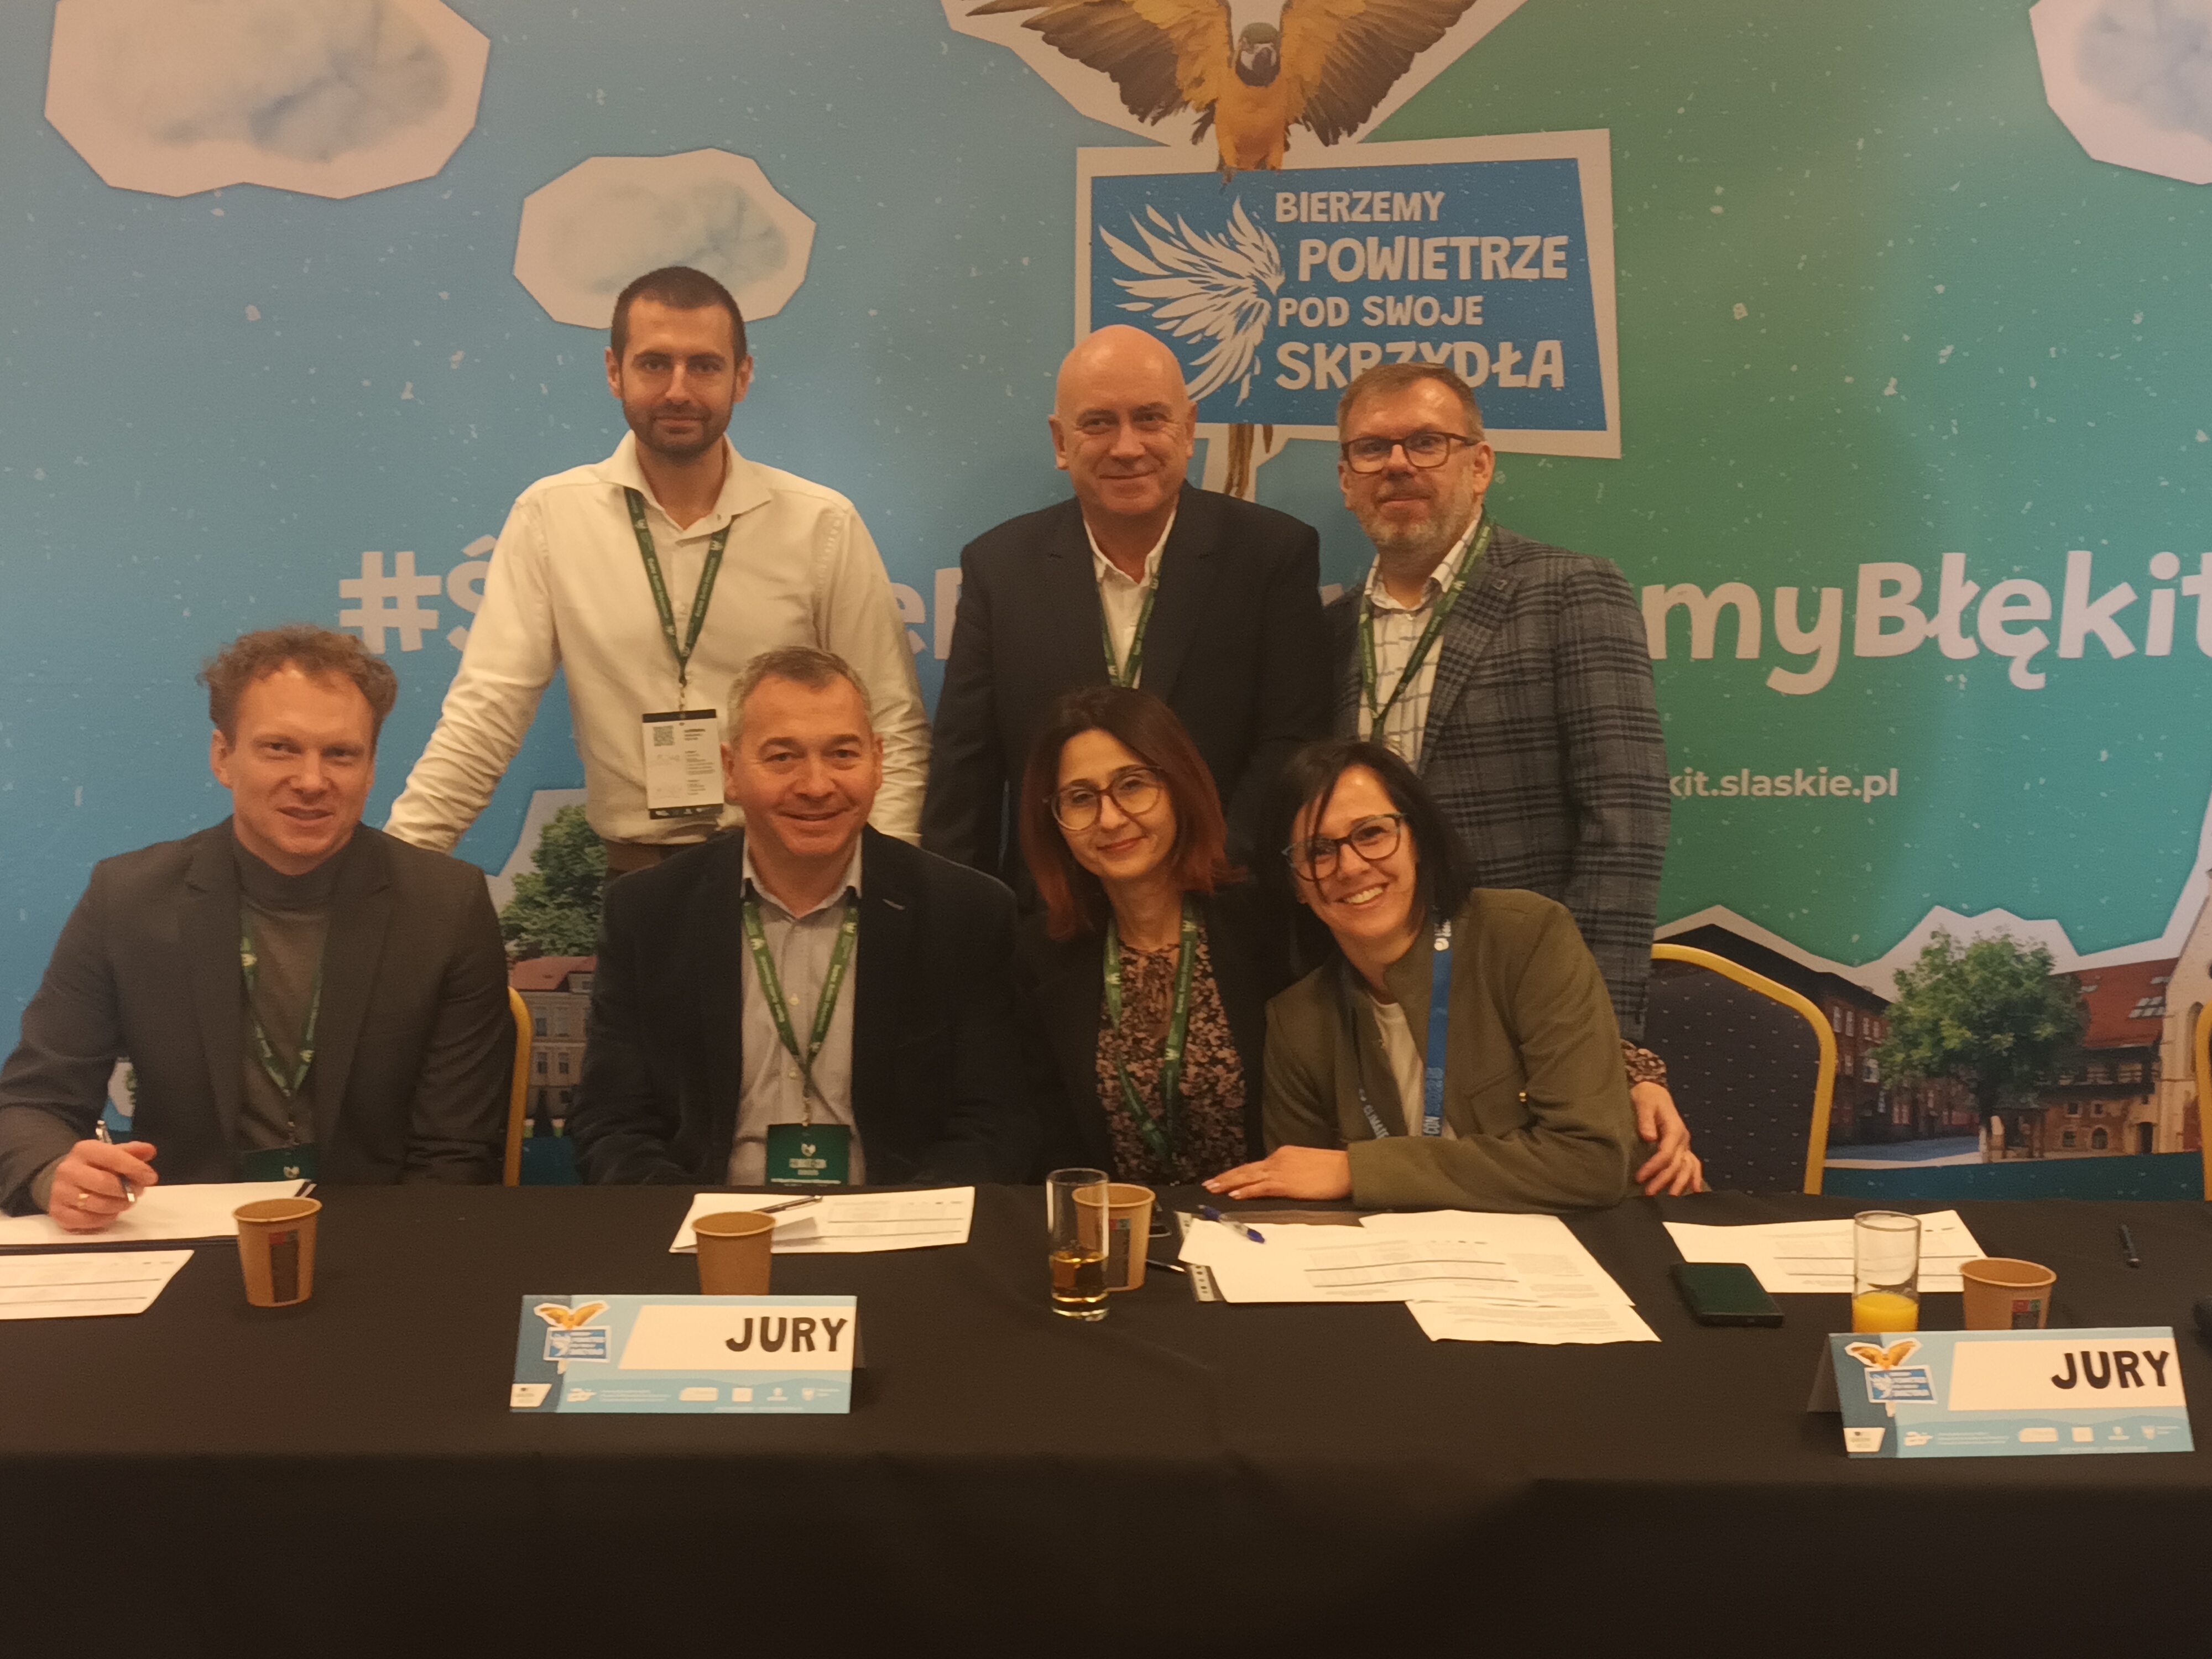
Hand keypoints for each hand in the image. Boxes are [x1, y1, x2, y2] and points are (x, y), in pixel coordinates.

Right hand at [47, 1139, 158, 1232]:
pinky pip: (88, 1220)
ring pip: (98, 1204)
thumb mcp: (113, 1153)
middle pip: (104, 1183)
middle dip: (127, 1190)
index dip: (135, 1168)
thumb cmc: (96, 1167)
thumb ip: (132, 1152)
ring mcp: (59, 1192)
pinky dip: (105, 1218)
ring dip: (119, 1205)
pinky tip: (110, 1212)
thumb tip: (149, 1150)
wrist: (66, 1181)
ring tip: (126, 1202)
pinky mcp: (58, 1212)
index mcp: (84, 1150)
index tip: (151, 1177)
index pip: (113, 1157)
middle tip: (138, 1193)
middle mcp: (68, 1170)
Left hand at [1204, 1146, 1351, 1201]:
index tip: (1225, 1178)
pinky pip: (1260, 1188)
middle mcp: (1278, 1159)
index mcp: (1283, 1154)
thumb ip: (1291, 1169)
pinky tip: (1235, 1195)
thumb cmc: (1333, 1169)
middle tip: (1209, 1183)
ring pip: (1248, 1177)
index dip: (1238, 1173)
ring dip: (1229, 1184)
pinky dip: (1246, 1191)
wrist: (1347, 1169)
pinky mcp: (1285, 1184)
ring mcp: (1280, 1171)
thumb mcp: (1307, 1164)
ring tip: (1214, 1189)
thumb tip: (1283, 1180)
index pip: (1256, 1165)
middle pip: (1246, 1169)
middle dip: (1226, 1177)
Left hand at [1631, 1082, 1704, 1196]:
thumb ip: (1645, 1119)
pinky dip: (1694, 1177)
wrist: (1653, 1092)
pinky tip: (1695, 1190)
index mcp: (1674, 1129)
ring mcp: (1685, 1144)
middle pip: (1676, 1165)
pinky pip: (1692, 1164)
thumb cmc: (1647, 1097)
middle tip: (1648, 1193)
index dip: (1654, 1167)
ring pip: (1687, 1168)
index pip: (1666, 1154)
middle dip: (1663, 1180)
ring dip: (1678, 1184)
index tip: (1640, 1177)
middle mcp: (1683, 1139)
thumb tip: (1648, 1137)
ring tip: (1668, 1198)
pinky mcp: (1682, 1147)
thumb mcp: (1643, 1102)